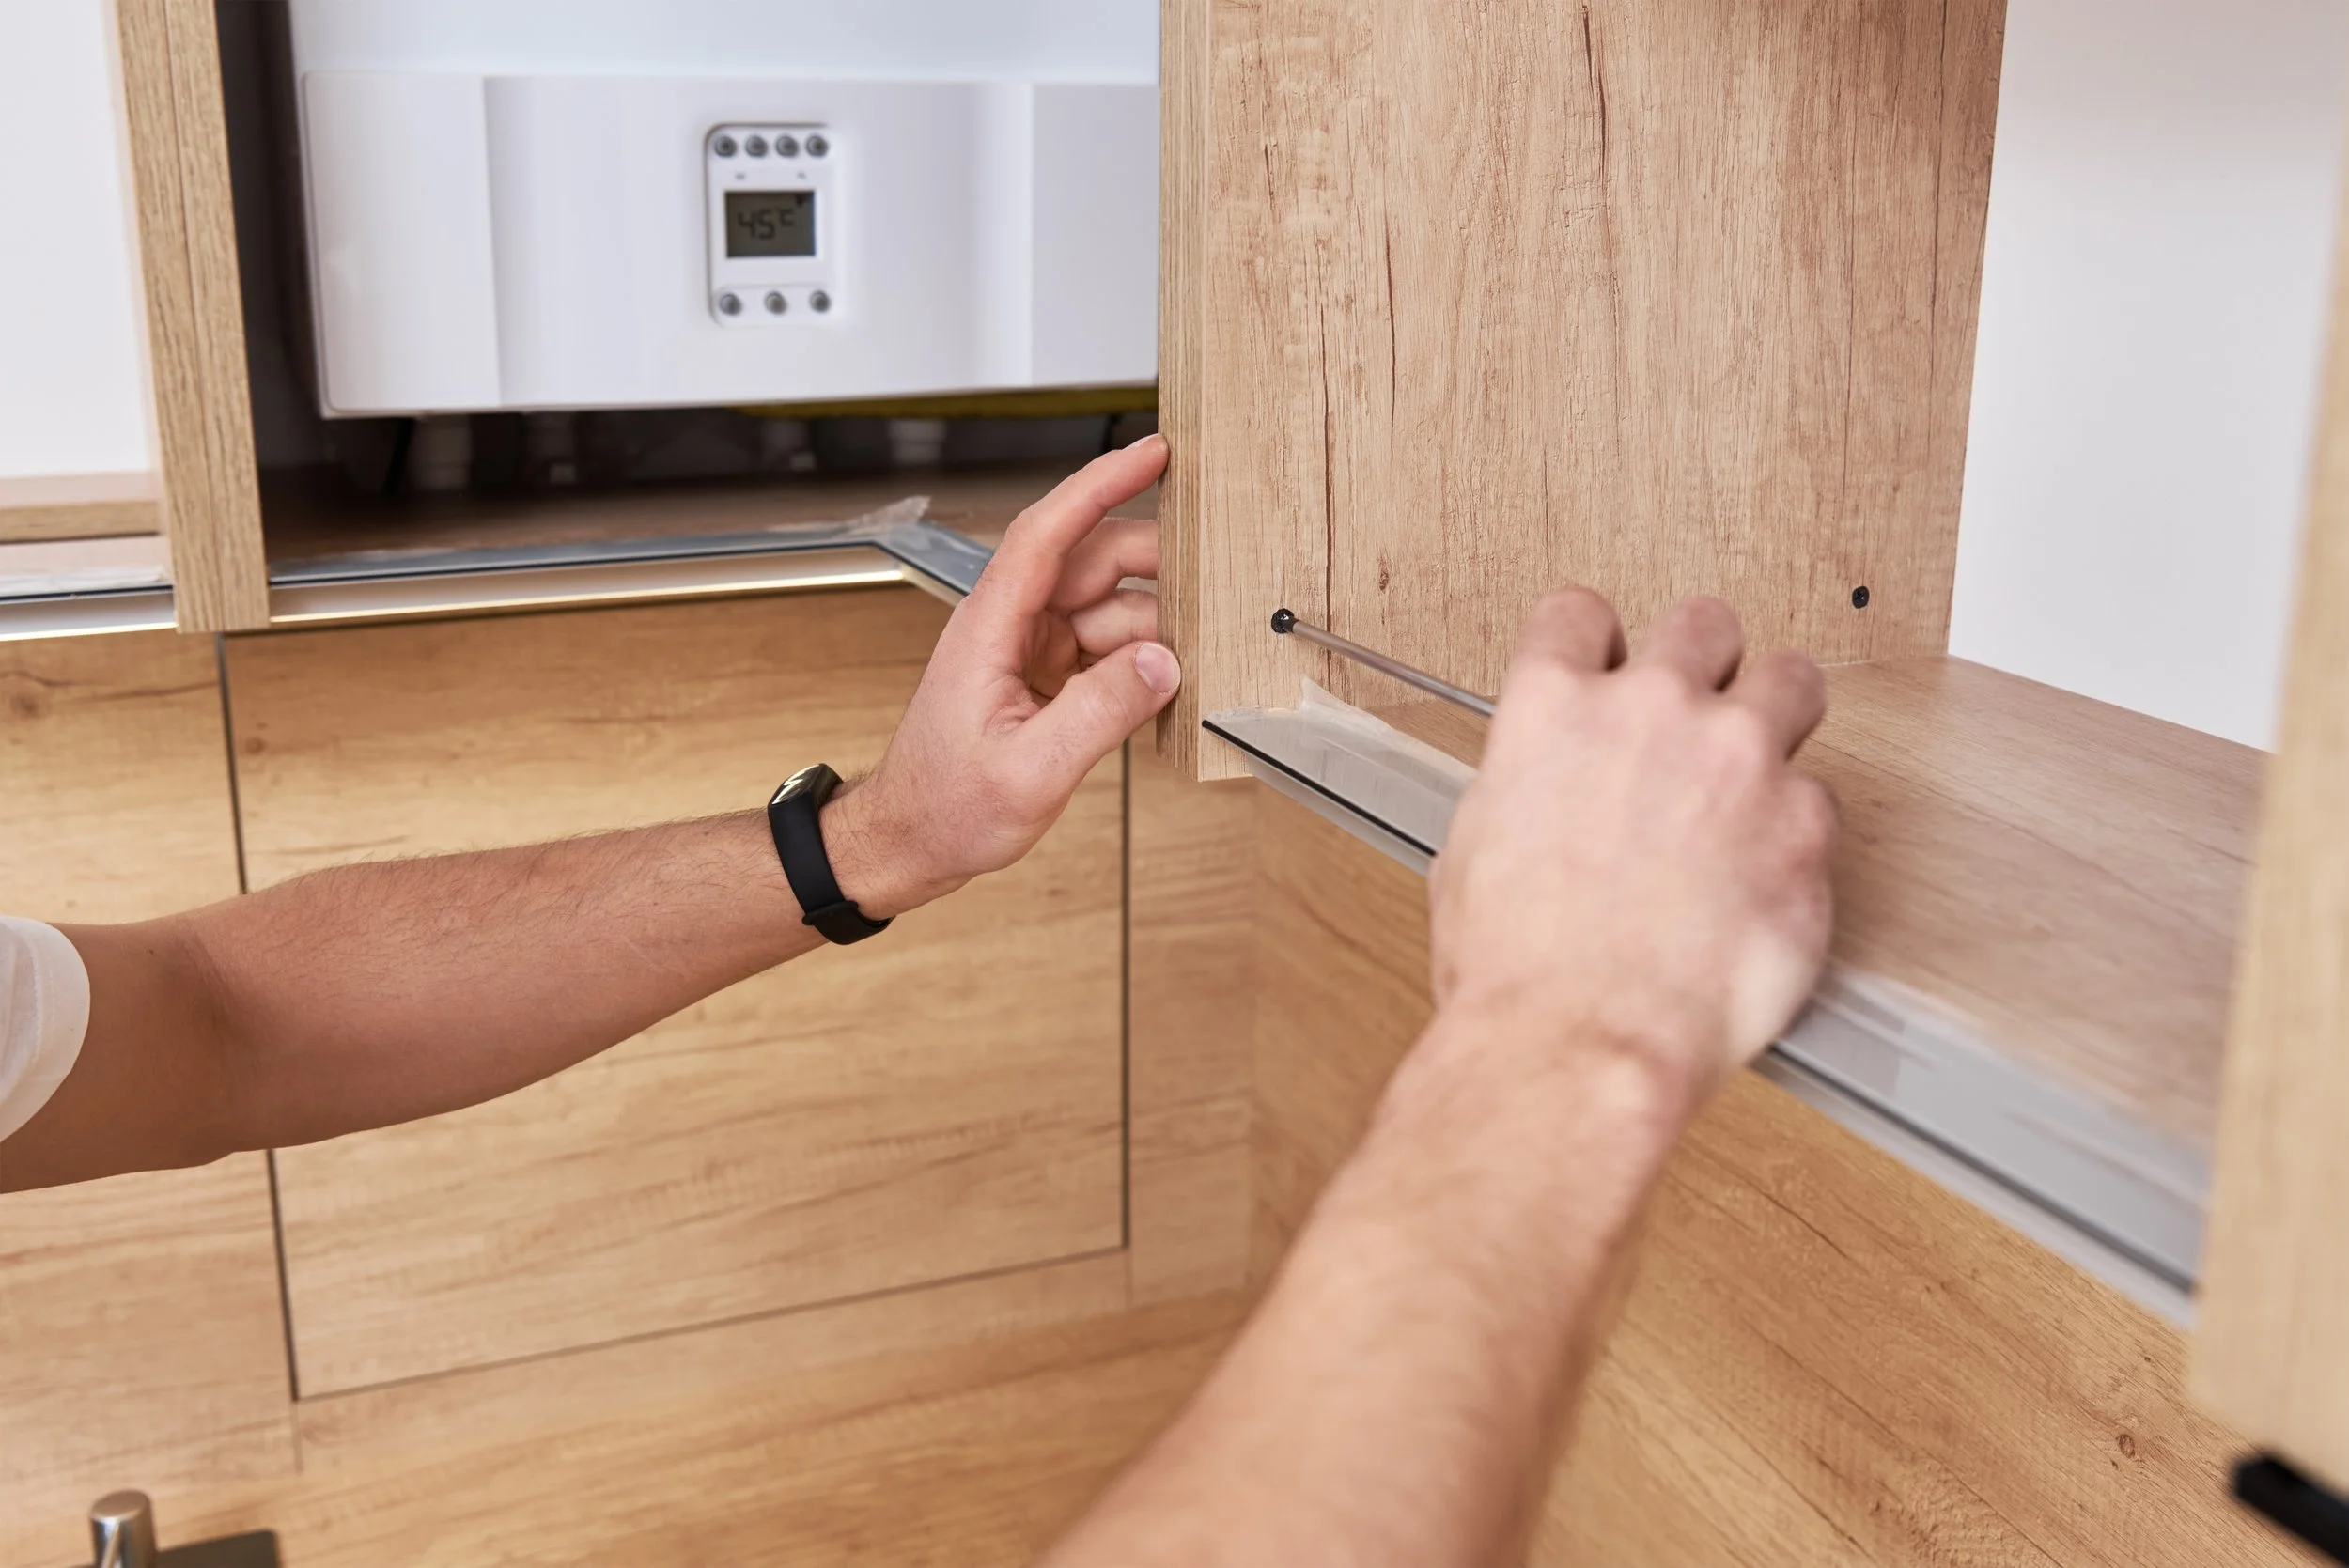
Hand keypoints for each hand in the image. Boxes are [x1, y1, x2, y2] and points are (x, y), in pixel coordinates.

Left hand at [824, 436, 1179, 917]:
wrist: (909, 840)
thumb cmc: (944, 808)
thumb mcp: (1029, 772)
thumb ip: (1099, 714)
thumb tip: (1162, 662)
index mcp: (990, 627)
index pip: (1048, 532)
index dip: (1101, 484)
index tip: (1152, 452)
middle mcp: (1010, 624)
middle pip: (1093, 561)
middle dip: (1155, 569)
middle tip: (1214, 586)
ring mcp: (1030, 647)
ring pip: (1110, 606)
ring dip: (1154, 629)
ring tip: (1194, 660)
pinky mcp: (1046, 674)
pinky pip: (1107, 646)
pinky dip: (1140, 662)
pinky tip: (1163, 689)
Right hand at [1426, 589, 1835, 1119]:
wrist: (1584, 1042)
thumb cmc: (1518, 972)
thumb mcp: (1473, 853)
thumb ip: (1525, 789)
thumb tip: (1543, 797)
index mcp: (1553, 710)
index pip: (1580, 615)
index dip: (1595, 646)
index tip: (1608, 669)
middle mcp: (1650, 712)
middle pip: (1702, 624)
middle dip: (1702, 663)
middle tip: (1700, 712)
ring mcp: (1739, 760)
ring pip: (1792, 680)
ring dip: (1777, 715)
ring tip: (1762, 767)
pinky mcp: (1805, 826)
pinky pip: (1819, 801)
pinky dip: (1796, 834)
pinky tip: (1765, 877)